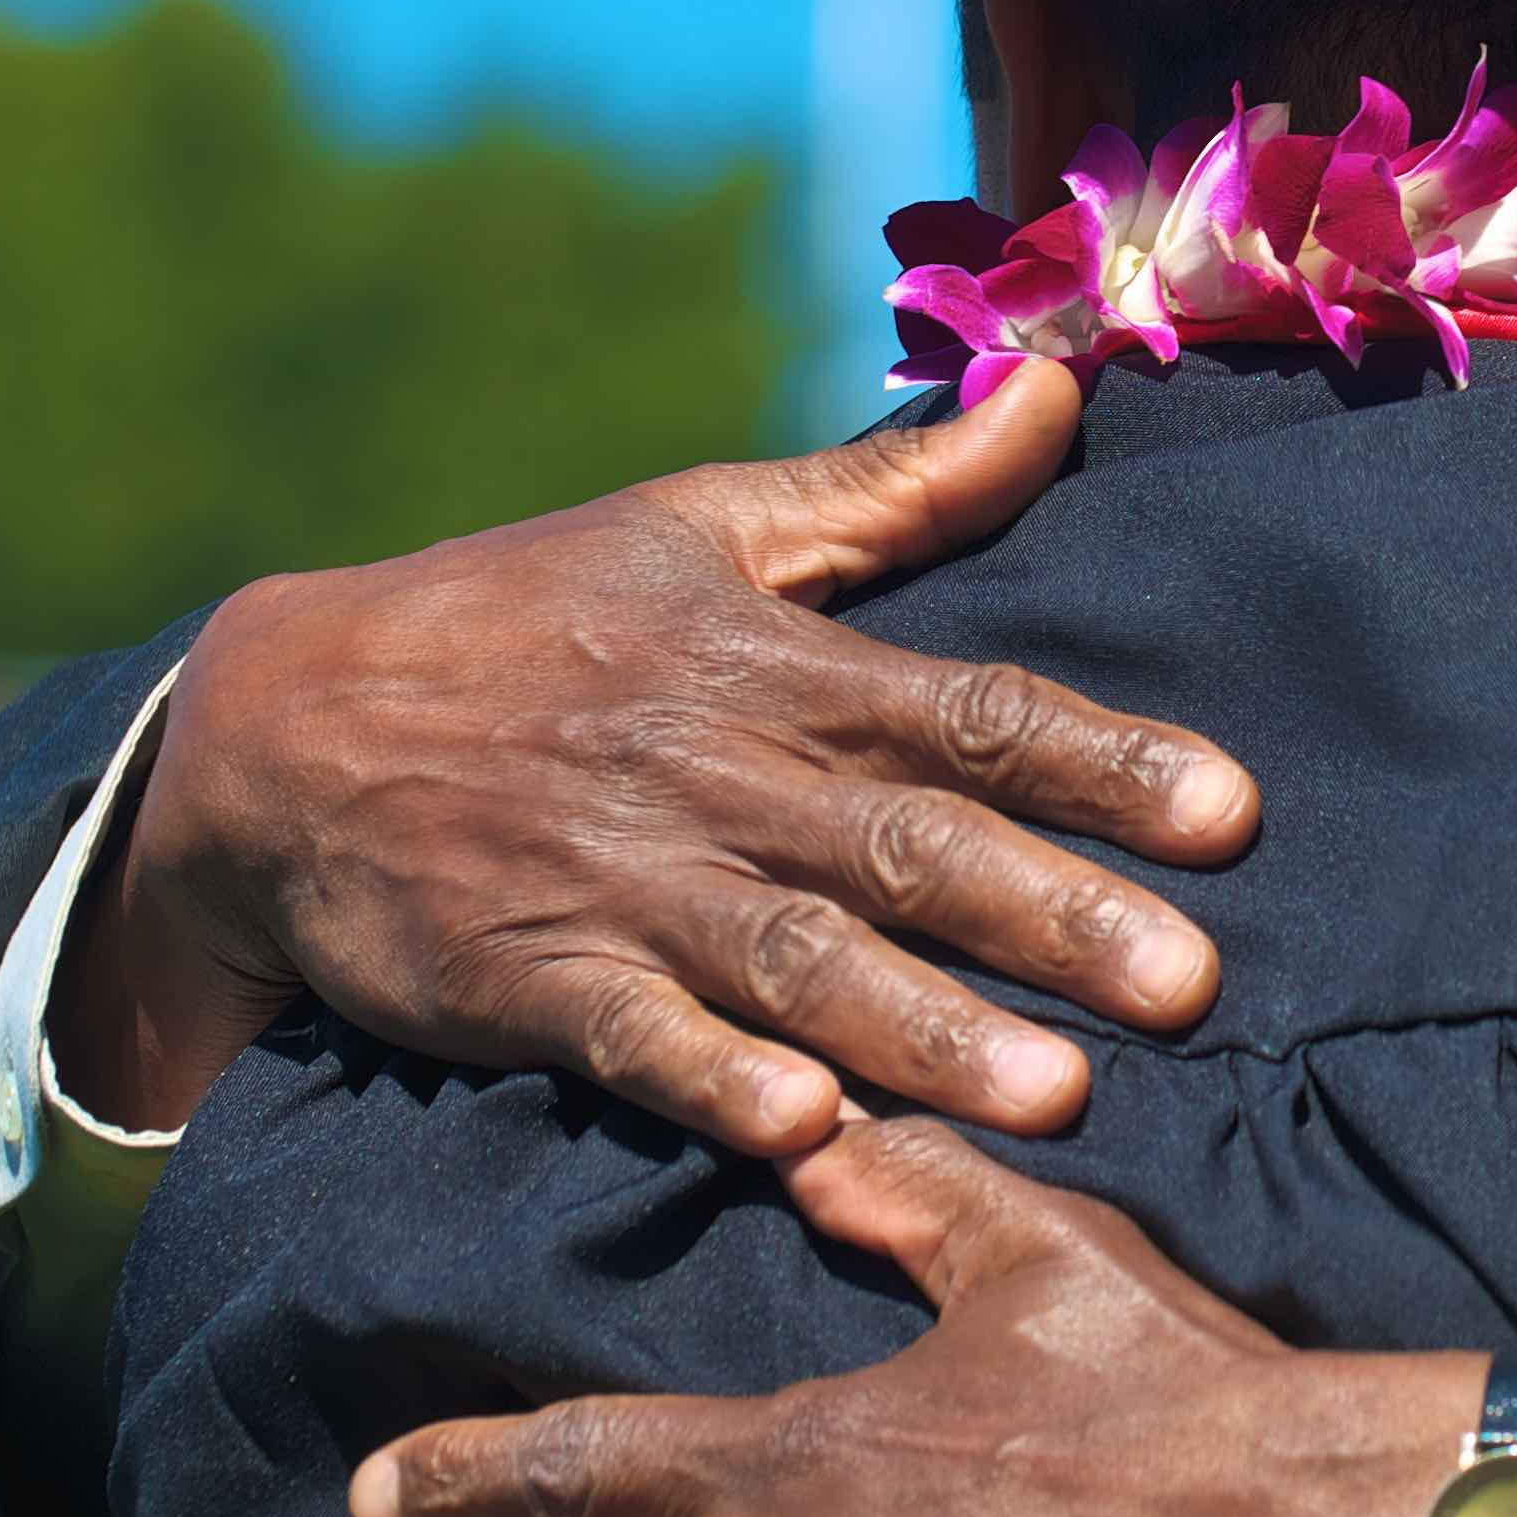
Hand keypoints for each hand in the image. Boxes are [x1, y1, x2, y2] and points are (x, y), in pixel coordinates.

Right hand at [60, 364, 1258, 1155]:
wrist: (281, 727)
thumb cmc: (527, 615)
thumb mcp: (703, 523)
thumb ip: (896, 488)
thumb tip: (1061, 388)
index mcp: (774, 665)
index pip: (972, 712)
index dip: (1104, 763)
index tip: (1235, 814)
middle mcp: (717, 775)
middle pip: (909, 848)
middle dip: (1053, 917)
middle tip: (1193, 988)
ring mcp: (622, 882)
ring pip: (796, 960)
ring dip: (924, 1029)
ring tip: (1053, 1099)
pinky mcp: (529, 979)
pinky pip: (631, 1037)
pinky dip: (711, 1079)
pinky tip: (803, 1128)